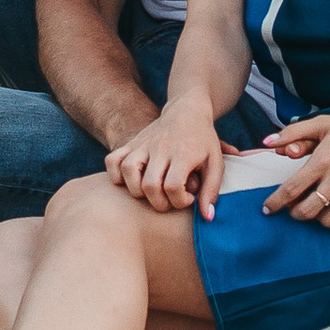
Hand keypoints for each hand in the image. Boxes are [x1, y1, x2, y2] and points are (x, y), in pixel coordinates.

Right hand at [106, 96, 224, 217]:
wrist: (187, 112)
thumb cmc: (203, 142)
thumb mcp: (216, 163)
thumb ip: (211, 191)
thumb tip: (207, 218)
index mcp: (183, 153)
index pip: (173, 186)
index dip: (180, 201)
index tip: (188, 198)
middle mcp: (161, 148)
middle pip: (149, 185)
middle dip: (158, 203)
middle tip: (170, 199)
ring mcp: (143, 144)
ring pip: (128, 171)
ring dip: (136, 190)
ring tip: (151, 191)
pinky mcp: (131, 143)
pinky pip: (113, 160)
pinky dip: (116, 175)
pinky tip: (131, 181)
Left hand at [261, 106, 329, 235]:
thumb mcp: (325, 124)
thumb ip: (293, 132)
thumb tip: (267, 141)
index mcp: (323, 160)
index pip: (291, 189)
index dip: (275, 203)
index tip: (267, 209)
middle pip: (306, 211)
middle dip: (295, 214)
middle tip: (294, 209)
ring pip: (327, 221)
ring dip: (317, 219)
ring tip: (318, 209)